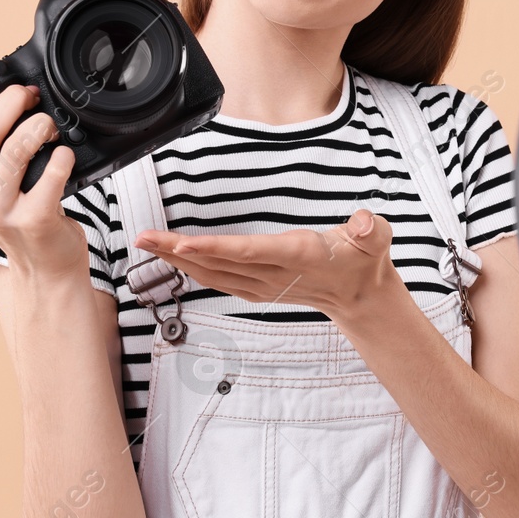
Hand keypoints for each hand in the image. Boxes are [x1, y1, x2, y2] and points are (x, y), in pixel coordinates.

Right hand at [0, 50, 88, 281]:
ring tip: (51, 125)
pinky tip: (65, 154)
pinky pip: (51, 172)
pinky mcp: (34, 220)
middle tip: (31, 94)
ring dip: (40, 125)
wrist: (44, 270)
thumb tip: (3, 91)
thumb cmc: (21, 215)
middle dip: (12, 99)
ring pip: (17, 148)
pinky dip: (63, 156)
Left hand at [135, 208, 398, 319]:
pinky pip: (218, 279)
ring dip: (177, 260)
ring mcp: (263, 284)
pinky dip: (192, 268)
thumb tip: (365, 222)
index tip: (184, 243)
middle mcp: (274, 273)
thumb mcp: (376, 240)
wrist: (360, 295)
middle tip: (142, 238)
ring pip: (212, 273)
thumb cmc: (364, 260)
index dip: (215, 249)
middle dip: (177, 251)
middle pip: (218, 263)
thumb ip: (372, 230)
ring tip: (146, 244)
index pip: (249, 251)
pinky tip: (173, 259)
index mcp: (297, 255)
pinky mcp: (257, 287)